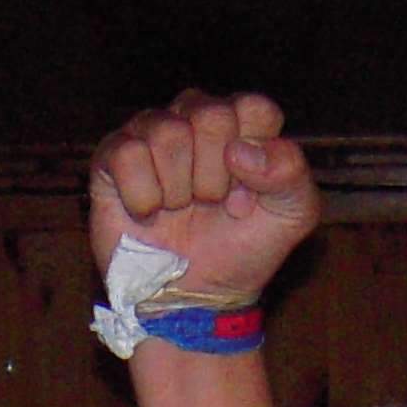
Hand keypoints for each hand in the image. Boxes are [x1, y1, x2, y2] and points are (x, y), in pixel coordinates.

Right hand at [87, 91, 321, 313]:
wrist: (193, 298)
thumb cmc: (242, 251)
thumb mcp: (293, 216)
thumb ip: (290, 171)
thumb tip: (239, 150)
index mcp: (241, 122)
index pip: (254, 108)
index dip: (254, 162)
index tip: (247, 198)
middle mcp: (195, 117)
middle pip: (211, 116)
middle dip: (214, 176)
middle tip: (209, 205)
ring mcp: (151, 132)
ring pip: (168, 133)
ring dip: (178, 189)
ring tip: (179, 210)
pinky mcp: (113, 155)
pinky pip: (127, 154)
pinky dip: (142, 197)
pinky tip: (148, 213)